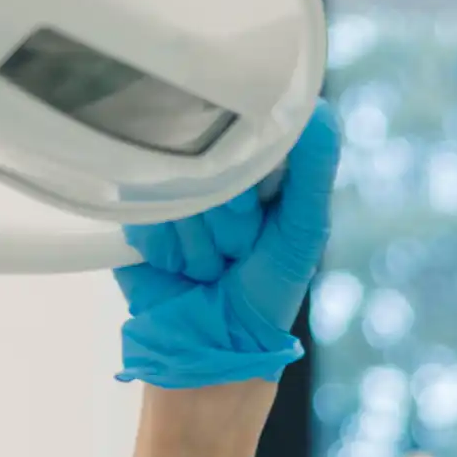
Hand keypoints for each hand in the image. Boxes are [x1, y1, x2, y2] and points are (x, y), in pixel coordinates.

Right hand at [114, 99, 340, 389]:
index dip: (251, 180)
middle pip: (208, 163)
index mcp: (257, 164)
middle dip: (228, 220)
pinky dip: (164, 248)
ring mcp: (170, 186)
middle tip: (236, 252)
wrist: (213, 344)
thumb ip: (313, 173)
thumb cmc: (267, 289)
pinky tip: (177, 267)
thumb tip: (322, 111)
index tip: (258, 214)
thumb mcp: (303, 232)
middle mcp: (212, 167)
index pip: (248, 135)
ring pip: (176, 191)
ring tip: (209, 265)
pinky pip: (144, 213)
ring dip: (197, 243)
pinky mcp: (134, 210)